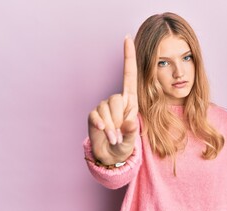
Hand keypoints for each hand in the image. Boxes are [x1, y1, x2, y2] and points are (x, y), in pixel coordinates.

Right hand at [88, 36, 137, 164]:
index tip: (127, 38)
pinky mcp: (93, 115)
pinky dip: (101, 126)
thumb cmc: (125, 145)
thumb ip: (132, 132)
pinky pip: (96, 116)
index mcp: (131, 101)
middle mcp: (117, 101)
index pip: (129, 75)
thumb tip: (129, 122)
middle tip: (120, 135)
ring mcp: (104, 108)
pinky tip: (104, 133)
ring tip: (115, 138)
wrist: (111, 156)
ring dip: (111, 127)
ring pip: (106, 109)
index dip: (128, 57)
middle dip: (119, 119)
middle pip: (116, 99)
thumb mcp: (133, 139)